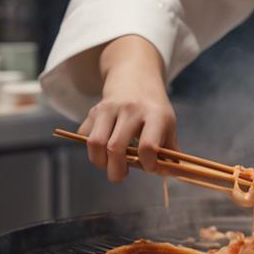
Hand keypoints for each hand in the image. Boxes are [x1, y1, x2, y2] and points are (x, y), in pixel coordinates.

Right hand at [77, 35, 177, 182]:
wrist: (135, 77)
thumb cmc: (154, 109)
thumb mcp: (169, 125)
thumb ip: (170, 152)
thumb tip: (168, 175)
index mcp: (155, 115)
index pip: (148, 146)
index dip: (148, 165)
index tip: (149, 168)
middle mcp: (131, 109)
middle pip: (116, 148)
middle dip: (116, 171)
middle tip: (120, 176)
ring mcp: (110, 108)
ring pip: (95, 143)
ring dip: (100, 162)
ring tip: (108, 165)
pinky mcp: (94, 109)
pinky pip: (84, 136)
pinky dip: (90, 149)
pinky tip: (102, 149)